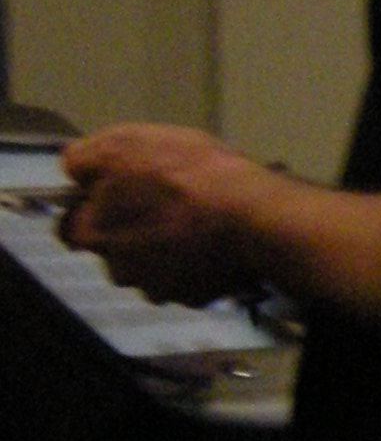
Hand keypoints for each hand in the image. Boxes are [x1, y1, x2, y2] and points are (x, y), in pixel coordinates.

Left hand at [60, 125, 276, 306]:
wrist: (250, 213)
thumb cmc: (183, 175)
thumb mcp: (123, 143)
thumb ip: (85, 157)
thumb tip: (75, 168)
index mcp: (96, 235)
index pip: (71, 229)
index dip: (88, 208)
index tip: (111, 192)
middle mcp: (123, 271)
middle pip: (116, 251)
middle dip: (131, 232)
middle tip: (159, 202)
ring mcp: (163, 289)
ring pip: (153, 268)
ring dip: (165, 250)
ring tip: (192, 221)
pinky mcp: (200, 297)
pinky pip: (188, 279)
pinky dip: (196, 263)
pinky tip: (212, 239)